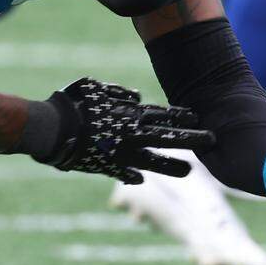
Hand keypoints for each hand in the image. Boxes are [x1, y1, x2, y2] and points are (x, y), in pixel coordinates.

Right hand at [37, 77, 214, 182]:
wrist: (54, 130)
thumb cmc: (73, 103)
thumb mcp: (96, 87)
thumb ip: (119, 93)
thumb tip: (137, 97)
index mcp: (131, 114)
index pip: (164, 114)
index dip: (181, 115)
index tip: (198, 117)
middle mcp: (132, 135)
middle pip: (169, 138)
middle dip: (192, 138)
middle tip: (212, 140)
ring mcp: (122, 155)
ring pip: (156, 162)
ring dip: (173, 165)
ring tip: (189, 170)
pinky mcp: (109, 168)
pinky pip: (127, 173)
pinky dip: (134, 174)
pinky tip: (141, 177)